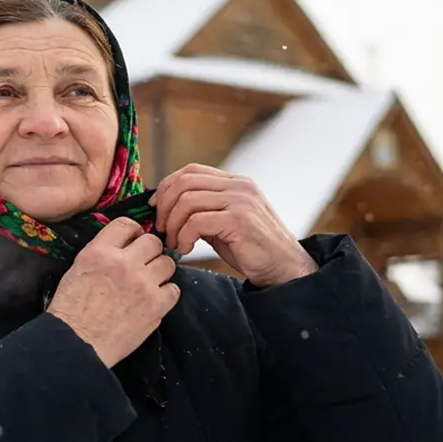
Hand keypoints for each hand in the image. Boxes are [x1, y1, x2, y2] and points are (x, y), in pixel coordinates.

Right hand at [47, 217, 179, 367]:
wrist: (76, 343)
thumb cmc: (71, 311)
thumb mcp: (77, 269)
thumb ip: (101, 253)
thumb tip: (122, 247)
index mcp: (99, 251)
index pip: (126, 224)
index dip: (134, 232)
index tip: (135, 240)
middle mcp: (123, 263)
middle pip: (153, 242)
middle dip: (150, 251)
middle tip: (144, 264)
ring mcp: (142, 283)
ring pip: (168, 263)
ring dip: (160, 271)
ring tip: (150, 282)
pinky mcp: (155, 305)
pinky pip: (174, 289)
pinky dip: (166, 294)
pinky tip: (154, 300)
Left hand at [151, 163, 317, 287]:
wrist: (286, 270)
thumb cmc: (253, 251)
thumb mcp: (224, 224)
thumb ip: (202, 211)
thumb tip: (168, 209)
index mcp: (235, 183)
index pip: (191, 171)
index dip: (167, 186)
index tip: (156, 208)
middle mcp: (239, 186)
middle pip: (185, 182)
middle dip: (165, 205)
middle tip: (162, 229)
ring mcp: (241, 201)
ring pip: (187, 201)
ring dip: (173, 224)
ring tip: (174, 243)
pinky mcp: (240, 220)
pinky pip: (196, 221)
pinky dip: (184, 236)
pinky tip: (186, 249)